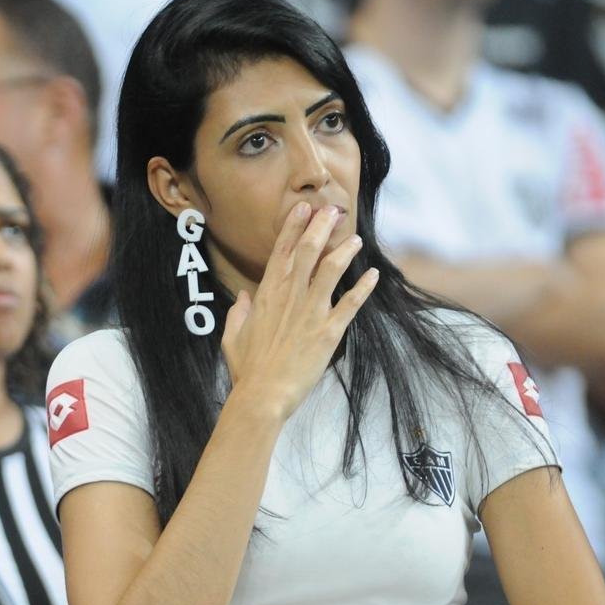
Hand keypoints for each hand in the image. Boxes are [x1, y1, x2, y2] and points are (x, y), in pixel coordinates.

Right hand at [220, 202, 378, 421]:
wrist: (263, 395)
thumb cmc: (246, 369)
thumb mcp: (232, 336)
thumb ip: (237, 313)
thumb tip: (243, 296)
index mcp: (265, 295)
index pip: (281, 252)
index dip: (293, 227)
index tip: (302, 209)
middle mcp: (289, 297)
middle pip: (307, 251)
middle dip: (320, 227)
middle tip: (332, 209)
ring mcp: (310, 312)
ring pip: (330, 270)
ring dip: (344, 251)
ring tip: (355, 238)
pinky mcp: (328, 331)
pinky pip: (350, 303)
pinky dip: (363, 288)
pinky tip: (373, 275)